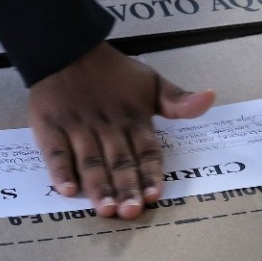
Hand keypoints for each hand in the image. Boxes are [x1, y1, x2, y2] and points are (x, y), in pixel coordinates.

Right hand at [29, 43, 215, 218]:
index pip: (146, 150)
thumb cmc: (112, 72)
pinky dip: (60, 170)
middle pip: (119, 161)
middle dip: (126, 187)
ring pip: (90, 160)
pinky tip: (68, 190)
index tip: (154, 195)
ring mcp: (77, 127)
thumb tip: (211, 97)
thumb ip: (178, 101)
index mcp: (133, 118)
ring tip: (105, 209)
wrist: (66, 48)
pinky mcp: (50, 126)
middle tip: (130, 212)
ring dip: (98, 185)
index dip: (150, 173)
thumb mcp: (151, 82)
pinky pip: (56, 151)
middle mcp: (107, 125)